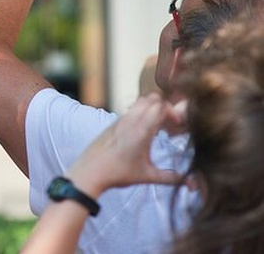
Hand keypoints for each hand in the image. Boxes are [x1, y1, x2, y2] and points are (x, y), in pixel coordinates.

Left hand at [66, 93, 184, 196]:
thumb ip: (171, 177)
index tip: (178, 126)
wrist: (90, 172)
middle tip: (170, 125)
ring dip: (152, 109)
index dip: (174, 113)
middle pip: (153, 99)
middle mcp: (131, 121)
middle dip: (165, 108)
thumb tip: (193, 185)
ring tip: (158, 127)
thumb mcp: (148, 176)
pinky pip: (131, 109)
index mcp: (142, 131)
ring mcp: (121, 120)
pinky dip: (141, 113)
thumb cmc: (118, 174)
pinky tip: (143, 130)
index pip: (161, 107)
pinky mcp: (113, 122)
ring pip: (140, 102)